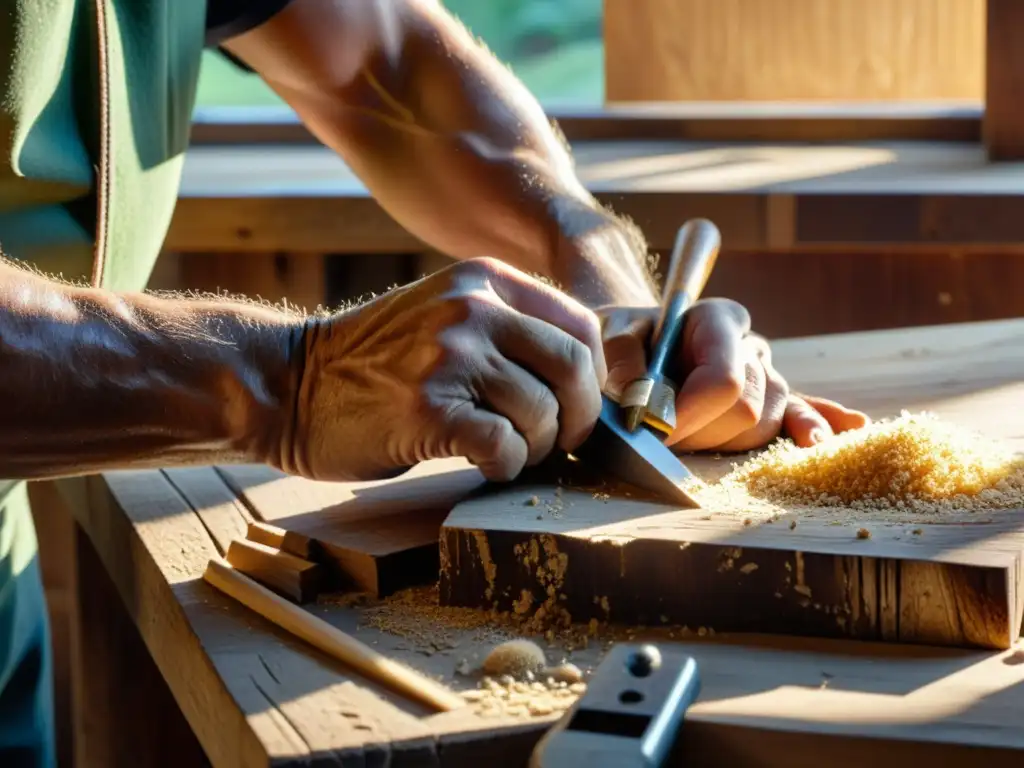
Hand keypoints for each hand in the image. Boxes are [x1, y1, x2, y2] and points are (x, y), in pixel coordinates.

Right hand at [283, 257, 606, 482]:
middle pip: (574, 369)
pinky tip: (483, 464)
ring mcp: (449, 356)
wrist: (286, 385)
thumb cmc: (371, 363)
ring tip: (504, 451)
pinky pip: (504, 446)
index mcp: (483, 280)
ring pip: (542, 414)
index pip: (582, 327)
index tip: (573, 407)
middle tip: (554, 442)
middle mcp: (472, 308)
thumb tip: (581, 383)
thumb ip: (506, 330)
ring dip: (534, 448)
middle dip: (575, 420)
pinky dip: (505, 466)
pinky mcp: (428, 409)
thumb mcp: (443, 316)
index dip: (591, 379)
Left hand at [599, 298, 867, 452]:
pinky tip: (826, 439)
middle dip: (700, 434)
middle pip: (746, 409)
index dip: (690, 414)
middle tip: (656, 438)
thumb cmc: (627, 335)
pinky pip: (801, 412)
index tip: (653, 433)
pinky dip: (813, 425)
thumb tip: (639, 396)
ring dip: (721, 445)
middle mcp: (751, 345)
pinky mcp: (769, 398)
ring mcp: (765, 373)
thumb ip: (621, 357)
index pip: (723, 379)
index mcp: (718, 320)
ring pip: (764, 425)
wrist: (638, 338)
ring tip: (684, 438)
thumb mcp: (611, 330)